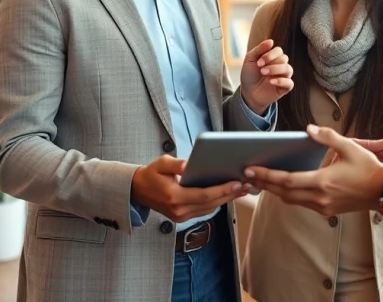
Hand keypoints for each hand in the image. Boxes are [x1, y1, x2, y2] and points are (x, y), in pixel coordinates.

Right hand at [131, 155, 248, 222]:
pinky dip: (216, 203)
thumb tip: (189, 164)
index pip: (204, 195)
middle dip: (229, 195)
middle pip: (210, 204)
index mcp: (174, 196)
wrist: (136, 191)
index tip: (236, 183)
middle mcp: (179, 210)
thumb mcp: (161, 164)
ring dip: (225, 200)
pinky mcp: (181, 218)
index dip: (222, 190)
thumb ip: (175, 164)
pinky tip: (226, 195)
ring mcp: (180, 217)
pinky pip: (203, 211)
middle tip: (246, 186)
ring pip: (209, 209)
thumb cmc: (150, 174)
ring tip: (241, 190)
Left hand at [241, 39, 293, 113]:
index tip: (258, 63)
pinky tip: (271, 81)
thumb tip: (271, 41)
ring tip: (264, 73)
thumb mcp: (250, 59)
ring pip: (288, 69)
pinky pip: (290, 83)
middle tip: (260, 69)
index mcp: (273, 58)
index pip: (279, 50)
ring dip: (276, 70)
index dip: (270, 54)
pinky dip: (281, 81)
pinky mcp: (285, 88)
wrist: (248, 92)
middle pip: (284, 58)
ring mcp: (284, 76)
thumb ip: (259, 49)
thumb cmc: (249, 75)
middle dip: (272, 62)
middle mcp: (280, 66)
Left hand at [244, 124, 382, 215]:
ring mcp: (323, 207)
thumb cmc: (369, 168)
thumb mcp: (350, 146)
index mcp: (322, 181)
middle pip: (283, 193)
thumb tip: (308, 129)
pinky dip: (290, 195)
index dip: (266, 176)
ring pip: (291, 201)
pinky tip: (285, 186)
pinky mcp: (327, 211)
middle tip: (248, 175)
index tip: (250, 170)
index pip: (286, 180)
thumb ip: (327, 137)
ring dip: (276, 191)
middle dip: (264, 184)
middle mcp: (320, 197)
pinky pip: (302, 204)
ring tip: (262, 180)